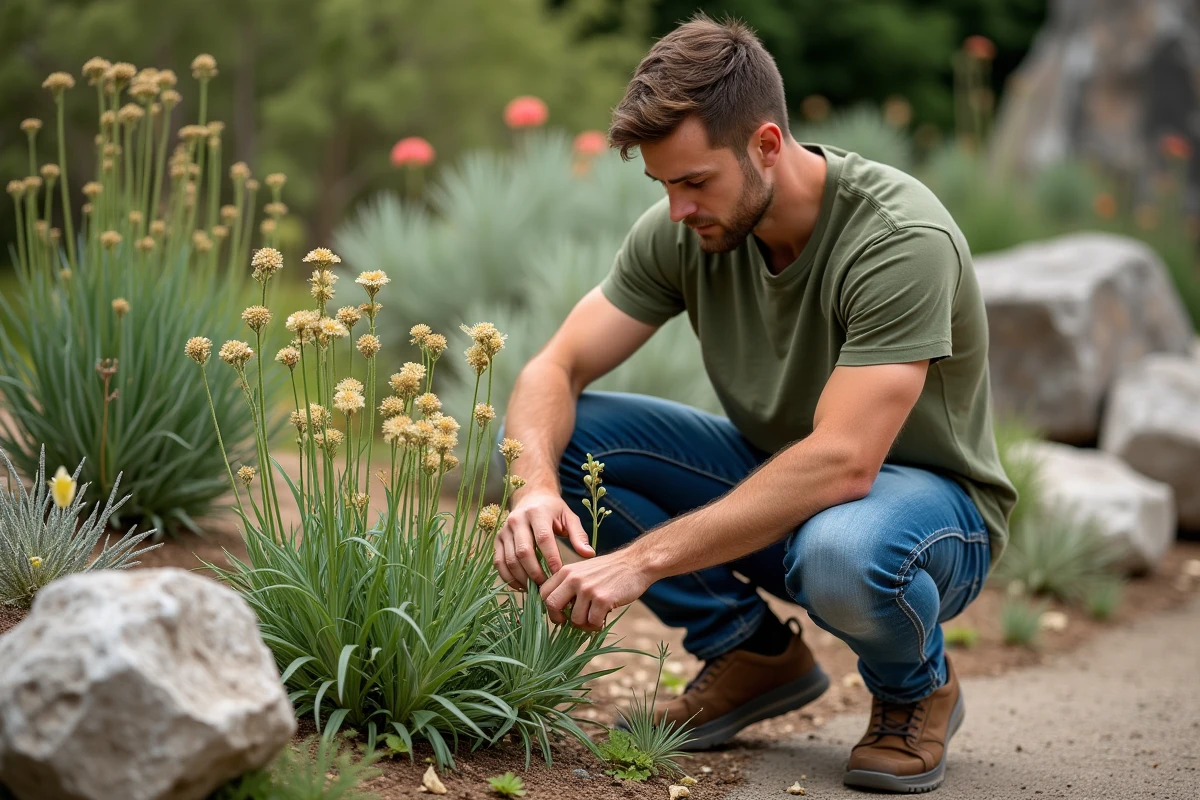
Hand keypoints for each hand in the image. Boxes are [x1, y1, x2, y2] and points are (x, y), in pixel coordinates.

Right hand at [494, 489, 594, 589]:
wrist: (531, 496)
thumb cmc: (553, 510)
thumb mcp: (569, 517)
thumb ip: (579, 535)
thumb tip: (588, 554)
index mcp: (537, 512)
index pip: (543, 538)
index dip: (550, 558)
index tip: (558, 573)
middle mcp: (517, 520)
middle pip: (524, 551)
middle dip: (535, 572)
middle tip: (546, 585)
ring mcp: (504, 530)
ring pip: (510, 559)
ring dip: (522, 578)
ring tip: (535, 588)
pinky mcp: (497, 539)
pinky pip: (499, 562)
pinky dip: (508, 577)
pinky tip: (521, 585)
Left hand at [539, 551, 653, 631]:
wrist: (635, 563)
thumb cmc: (609, 570)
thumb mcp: (583, 571)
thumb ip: (568, 586)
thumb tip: (556, 611)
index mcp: (566, 571)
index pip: (543, 592)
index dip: (549, 608)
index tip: (560, 613)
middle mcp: (573, 579)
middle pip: (552, 605)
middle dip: (559, 618)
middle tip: (571, 621)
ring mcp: (587, 589)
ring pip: (574, 619)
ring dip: (584, 624)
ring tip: (594, 617)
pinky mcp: (602, 599)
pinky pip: (592, 622)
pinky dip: (597, 625)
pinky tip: (603, 618)